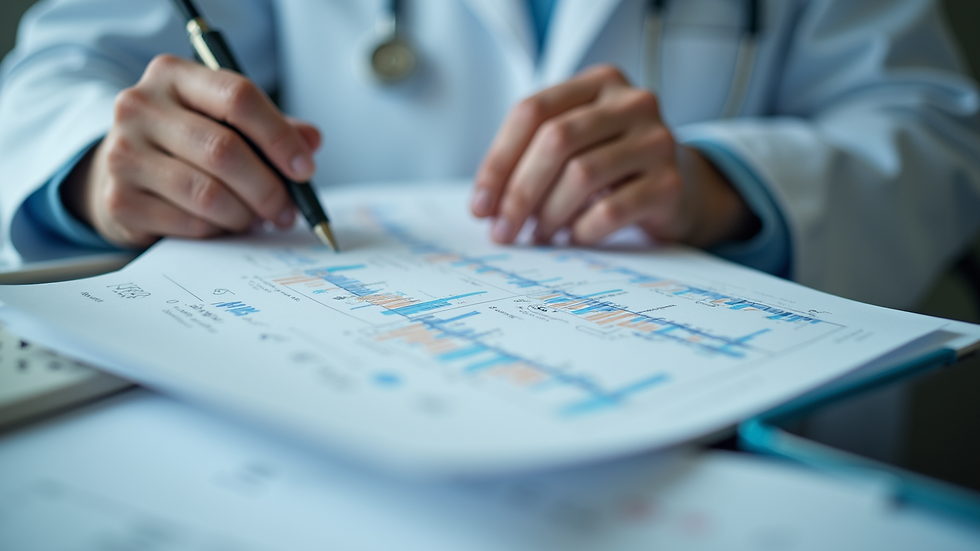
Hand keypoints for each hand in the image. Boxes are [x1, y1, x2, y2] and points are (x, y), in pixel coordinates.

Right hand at [62, 54, 320, 247]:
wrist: (123, 171)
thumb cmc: (185, 142)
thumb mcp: (226, 121)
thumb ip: (272, 128)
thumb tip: (311, 142)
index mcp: (173, 75)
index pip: (238, 97)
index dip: (279, 137)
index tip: (304, 169)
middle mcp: (140, 107)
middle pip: (224, 150)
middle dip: (268, 188)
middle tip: (287, 210)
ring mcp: (123, 154)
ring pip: (208, 193)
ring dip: (245, 215)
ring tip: (256, 218)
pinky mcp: (120, 200)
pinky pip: (190, 224)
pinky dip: (218, 230)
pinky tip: (223, 225)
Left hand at [470, 65, 756, 247]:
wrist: (681, 188)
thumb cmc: (614, 166)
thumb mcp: (576, 144)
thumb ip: (531, 157)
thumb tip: (485, 205)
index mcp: (600, 82)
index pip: (533, 111)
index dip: (498, 161)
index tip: (480, 205)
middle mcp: (632, 102)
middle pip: (556, 140)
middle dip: (518, 192)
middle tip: (502, 230)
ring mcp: (656, 140)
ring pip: (581, 175)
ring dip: (548, 215)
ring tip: (539, 236)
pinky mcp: (669, 183)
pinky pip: (610, 211)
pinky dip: (582, 230)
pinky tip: (574, 238)